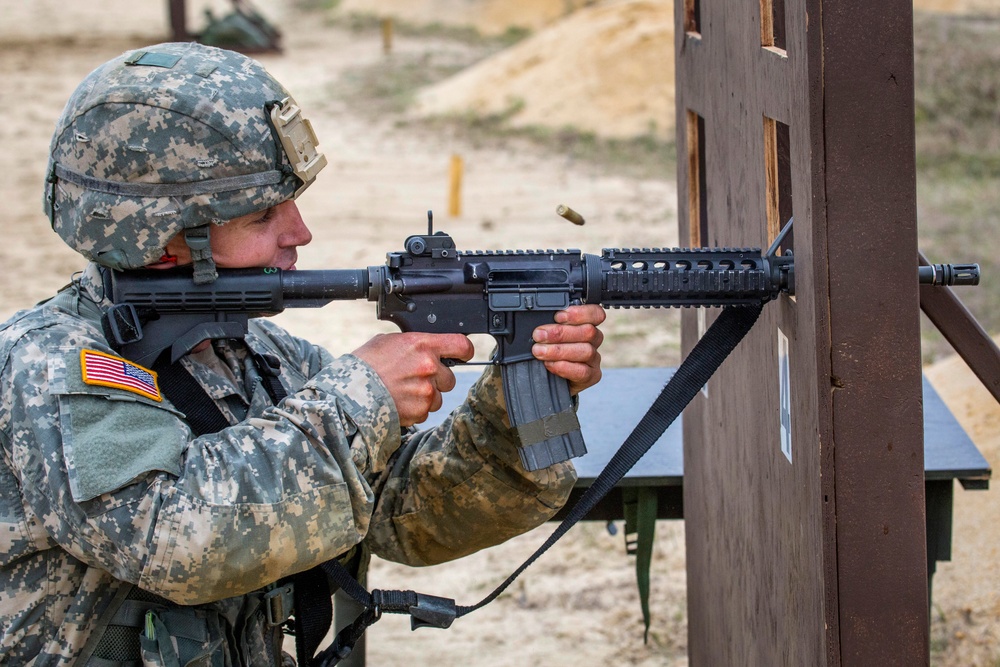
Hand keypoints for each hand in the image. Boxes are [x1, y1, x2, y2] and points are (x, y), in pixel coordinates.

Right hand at [352, 332, 474, 425]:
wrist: (349, 392)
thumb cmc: (365, 364)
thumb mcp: (389, 342)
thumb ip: (415, 344)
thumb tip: (428, 347)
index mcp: (423, 345)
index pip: (462, 345)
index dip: (465, 351)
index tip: (463, 355)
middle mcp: (429, 368)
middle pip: (450, 377)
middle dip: (437, 380)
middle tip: (414, 379)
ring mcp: (426, 391)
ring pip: (438, 397)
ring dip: (425, 397)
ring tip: (401, 392)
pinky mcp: (420, 411)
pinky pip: (425, 411)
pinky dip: (415, 410)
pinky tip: (398, 402)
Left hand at [531, 304, 605, 395]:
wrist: (549, 378)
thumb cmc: (548, 350)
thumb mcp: (548, 334)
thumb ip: (548, 325)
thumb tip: (536, 320)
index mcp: (587, 324)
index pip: (596, 313)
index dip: (580, 313)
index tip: (558, 316)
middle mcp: (594, 340)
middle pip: (588, 331)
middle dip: (560, 332)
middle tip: (539, 335)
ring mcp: (594, 359)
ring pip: (586, 351)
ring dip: (559, 350)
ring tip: (539, 351)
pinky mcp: (592, 376)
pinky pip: (583, 371)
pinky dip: (565, 367)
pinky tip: (550, 364)